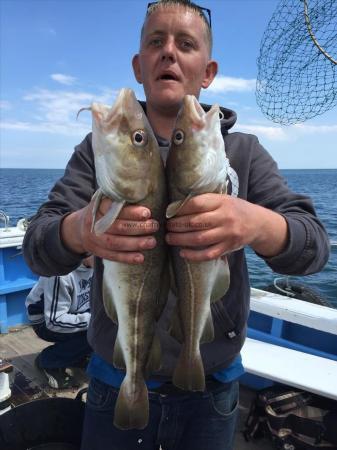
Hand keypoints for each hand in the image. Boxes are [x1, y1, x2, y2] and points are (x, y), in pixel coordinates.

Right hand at [61, 197, 158, 263]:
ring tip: (152, 242)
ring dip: (135, 243)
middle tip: (155, 226)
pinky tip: (141, 258)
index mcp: (98, 207)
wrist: (78, 229)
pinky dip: (127, 258)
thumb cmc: (101, 213)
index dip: (131, 212)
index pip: (114, 208)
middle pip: (117, 226)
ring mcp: (94, 239)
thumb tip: (145, 193)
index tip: (147, 212)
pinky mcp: (97, 252)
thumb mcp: (105, 201)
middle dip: (138, 227)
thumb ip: (120, 200)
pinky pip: (112, 256)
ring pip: (115, 243)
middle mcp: (94, 223)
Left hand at [165, 193, 287, 261]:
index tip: (169, 212)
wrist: (258, 223)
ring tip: (169, 239)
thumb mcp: (223, 199)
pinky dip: (194, 255)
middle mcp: (225, 217)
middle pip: (195, 222)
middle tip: (166, 227)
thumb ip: (205, 201)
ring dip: (181, 240)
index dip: (180, 209)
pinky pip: (208, 254)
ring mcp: (227, 234)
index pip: (197, 204)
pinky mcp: (228, 247)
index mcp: (222, 202)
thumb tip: (177, 206)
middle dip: (177, 225)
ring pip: (199, 239)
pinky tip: (183, 253)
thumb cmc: (234, 209)